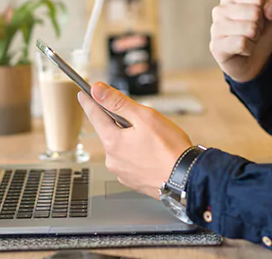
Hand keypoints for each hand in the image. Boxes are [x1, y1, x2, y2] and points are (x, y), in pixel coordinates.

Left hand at [77, 82, 192, 198]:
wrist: (188, 178)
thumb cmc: (170, 149)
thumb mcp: (145, 117)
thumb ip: (118, 102)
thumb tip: (97, 90)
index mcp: (112, 142)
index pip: (94, 115)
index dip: (89, 102)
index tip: (83, 94)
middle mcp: (113, 160)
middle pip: (109, 131)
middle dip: (120, 122)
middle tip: (140, 119)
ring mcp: (122, 172)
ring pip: (121, 147)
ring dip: (130, 139)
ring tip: (152, 139)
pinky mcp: (133, 181)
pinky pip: (130, 161)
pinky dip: (138, 154)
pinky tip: (153, 153)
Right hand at [210, 0, 271, 81]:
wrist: (255, 60)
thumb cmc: (260, 33)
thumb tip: (270, 9)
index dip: (265, 11)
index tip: (258, 19)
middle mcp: (219, 10)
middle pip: (254, 12)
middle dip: (260, 26)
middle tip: (253, 33)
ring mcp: (216, 28)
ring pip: (249, 28)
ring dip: (255, 38)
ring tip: (247, 41)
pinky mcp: (216, 46)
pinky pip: (242, 43)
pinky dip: (249, 49)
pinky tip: (242, 51)